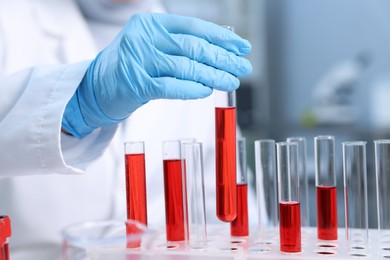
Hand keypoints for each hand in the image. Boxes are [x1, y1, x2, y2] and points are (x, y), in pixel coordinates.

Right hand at [62, 13, 251, 137]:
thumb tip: (219, 54)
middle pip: (193, 47)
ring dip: (213, 75)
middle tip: (243, 67)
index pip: (194, 27)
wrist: (95, 88)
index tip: (241, 46)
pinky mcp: (135, 84)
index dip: (221, 37)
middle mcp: (144, 37)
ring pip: (186, 67)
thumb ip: (180, 47)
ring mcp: (138, 60)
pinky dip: (191, 89)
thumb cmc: (130, 67)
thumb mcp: (152, 47)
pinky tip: (207, 91)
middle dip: (223, 58)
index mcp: (151, 23)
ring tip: (231, 81)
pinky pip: (171, 87)